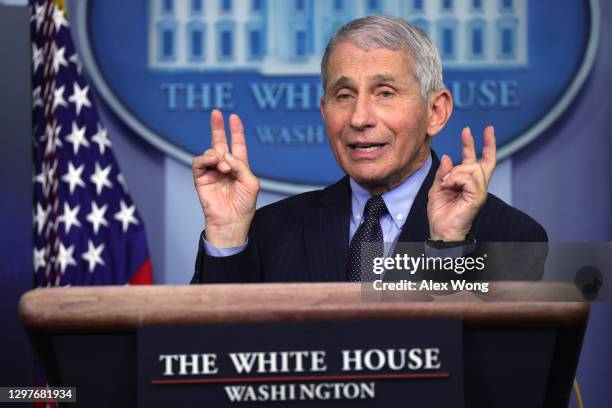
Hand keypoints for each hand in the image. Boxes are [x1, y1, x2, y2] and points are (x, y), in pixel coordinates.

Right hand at [192, 109, 259, 246]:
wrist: (231, 222)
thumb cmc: (244, 205)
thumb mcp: (251, 182)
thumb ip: (241, 165)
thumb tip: (225, 155)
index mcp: (239, 168)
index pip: (237, 145)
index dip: (236, 131)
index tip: (234, 117)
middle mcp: (225, 168)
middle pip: (220, 142)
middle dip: (218, 127)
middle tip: (216, 113)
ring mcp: (212, 172)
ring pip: (211, 152)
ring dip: (218, 156)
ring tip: (225, 168)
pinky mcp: (200, 178)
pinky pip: (199, 161)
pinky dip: (207, 159)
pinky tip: (215, 164)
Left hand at [427, 126, 495, 240]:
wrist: (441, 231)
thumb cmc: (441, 213)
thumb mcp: (437, 189)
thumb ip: (443, 174)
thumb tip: (449, 157)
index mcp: (469, 183)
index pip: (480, 161)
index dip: (483, 145)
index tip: (484, 130)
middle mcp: (477, 186)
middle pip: (482, 161)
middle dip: (477, 143)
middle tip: (467, 130)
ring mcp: (479, 191)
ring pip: (471, 169)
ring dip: (454, 173)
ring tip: (445, 183)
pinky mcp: (477, 197)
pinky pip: (468, 179)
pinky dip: (455, 179)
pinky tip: (448, 185)